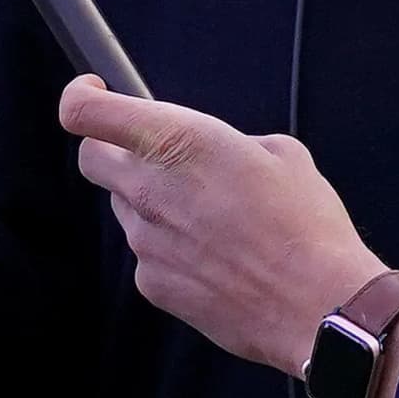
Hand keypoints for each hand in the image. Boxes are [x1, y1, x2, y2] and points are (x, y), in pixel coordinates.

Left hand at [61, 76, 384, 373]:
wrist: (317, 305)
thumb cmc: (307, 227)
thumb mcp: (281, 153)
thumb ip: (229, 143)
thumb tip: (216, 154)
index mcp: (176, 141)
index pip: (85, 112)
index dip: (81, 97)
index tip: (94, 92)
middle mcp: (148, 189)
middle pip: (92, 159)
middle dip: (113, 150)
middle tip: (154, 156)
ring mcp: (144, 241)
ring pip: (125, 207)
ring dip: (153, 203)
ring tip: (214, 219)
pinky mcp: (151, 283)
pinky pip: (147, 253)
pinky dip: (170, 248)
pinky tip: (216, 257)